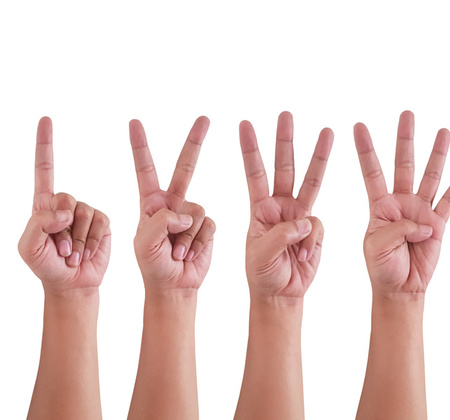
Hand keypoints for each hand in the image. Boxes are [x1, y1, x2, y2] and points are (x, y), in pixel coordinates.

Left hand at [18, 117, 110, 295]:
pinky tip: (87, 253)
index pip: (44, 169)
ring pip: (85, 214)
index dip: (45, 144)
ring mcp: (86, 213)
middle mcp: (66, 205)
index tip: (47, 119)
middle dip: (63, 230)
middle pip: (67, 200)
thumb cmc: (46, 267)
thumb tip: (66, 210)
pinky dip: (92, 241)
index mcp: (43, 205)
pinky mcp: (104, 223)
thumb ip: (39, 223)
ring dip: (78, 240)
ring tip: (72, 256)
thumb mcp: (28, 247)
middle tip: (59, 252)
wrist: (72, 284)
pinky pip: (100, 223)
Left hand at [129, 117, 214, 293]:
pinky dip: (199, 243)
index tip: (134, 122)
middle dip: (195, 142)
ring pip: (197, 211)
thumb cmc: (151, 266)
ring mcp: (191, 215)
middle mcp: (173, 203)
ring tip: (175, 254)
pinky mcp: (208, 227)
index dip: (140, 146)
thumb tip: (185, 214)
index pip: (145, 169)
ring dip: (186, 237)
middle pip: (185, 167)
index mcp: (151, 202)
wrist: (173, 286)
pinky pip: (209, 225)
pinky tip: (189, 255)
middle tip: (204, 118)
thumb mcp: (143, 243)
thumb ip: (160, 221)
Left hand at [240, 112, 332, 300]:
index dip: (249, 149)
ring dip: (318, 156)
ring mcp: (299, 215)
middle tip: (285, 114)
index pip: (253, 173)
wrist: (281, 294)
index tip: (245, 124)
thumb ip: (279, 236)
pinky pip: (318, 228)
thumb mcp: (258, 256)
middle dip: (284, 140)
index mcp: (259, 209)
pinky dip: (312, 243)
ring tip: (327, 131)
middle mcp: (280, 206)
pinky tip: (303, 258)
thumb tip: (305, 221)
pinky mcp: (315, 229)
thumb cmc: (261, 275)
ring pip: (311, 181)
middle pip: (283, 167)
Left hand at [354, 111, 449, 296]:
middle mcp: (401, 203)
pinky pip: (449, 201)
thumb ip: (397, 230)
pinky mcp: (438, 224)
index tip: (358, 126)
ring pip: (430, 176)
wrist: (400, 288)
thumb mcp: (376, 246)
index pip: (371, 171)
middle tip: (407, 114)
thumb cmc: (382, 267)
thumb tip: (424, 223)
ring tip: (443, 131)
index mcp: (380, 206)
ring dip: (437, 154)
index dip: (365, 149)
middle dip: (405, 139)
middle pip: (403, 164)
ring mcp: (420, 211)